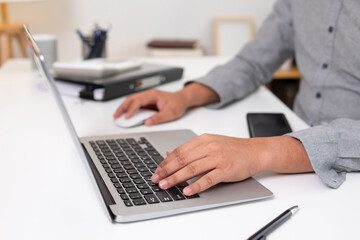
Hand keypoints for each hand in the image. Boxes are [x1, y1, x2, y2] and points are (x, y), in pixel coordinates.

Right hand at [113, 83, 219, 125]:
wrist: (182, 99)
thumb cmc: (177, 104)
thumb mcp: (170, 113)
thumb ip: (159, 118)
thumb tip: (147, 122)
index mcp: (153, 95)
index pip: (139, 101)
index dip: (131, 109)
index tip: (127, 117)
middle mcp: (148, 94)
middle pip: (131, 99)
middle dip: (122, 107)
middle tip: (116, 116)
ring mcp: (147, 97)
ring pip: (131, 100)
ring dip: (123, 107)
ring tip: (117, 115)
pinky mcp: (147, 101)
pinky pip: (135, 103)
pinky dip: (128, 108)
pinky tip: (124, 114)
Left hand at [151, 134, 312, 195]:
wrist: (255, 151)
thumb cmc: (233, 148)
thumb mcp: (210, 143)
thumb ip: (190, 149)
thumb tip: (169, 153)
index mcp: (203, 139)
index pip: (179, 151)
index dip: (166, 162)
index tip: (157, 170)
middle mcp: (209, 147)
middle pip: (182, 160)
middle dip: (166, 171)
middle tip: (156, 179)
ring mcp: (218, 158)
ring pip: (192, 169)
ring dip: (176, 178)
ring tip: (165, 185)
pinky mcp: (226, 169)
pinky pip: (208, 178)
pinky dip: (196, 185)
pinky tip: (187, 190)